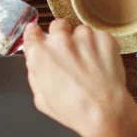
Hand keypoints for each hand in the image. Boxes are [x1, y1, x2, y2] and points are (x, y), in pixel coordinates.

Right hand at [21, 19, 135, 136]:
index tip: (38, 33)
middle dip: (62, 36)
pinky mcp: (105, 38)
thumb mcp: (41, 98)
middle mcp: (60, 40)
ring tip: (88, 65)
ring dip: (83, 43)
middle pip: (58, 26)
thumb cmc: (72, 109)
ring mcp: (84, 37)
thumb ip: (35, 74)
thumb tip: (35, 62)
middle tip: (69, 54)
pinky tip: (101, 65)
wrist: (104, 111)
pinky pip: (99, 37)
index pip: (32, 32)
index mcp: (40, 55)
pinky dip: (100, 47)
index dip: (35, 34)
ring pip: (81, 31)